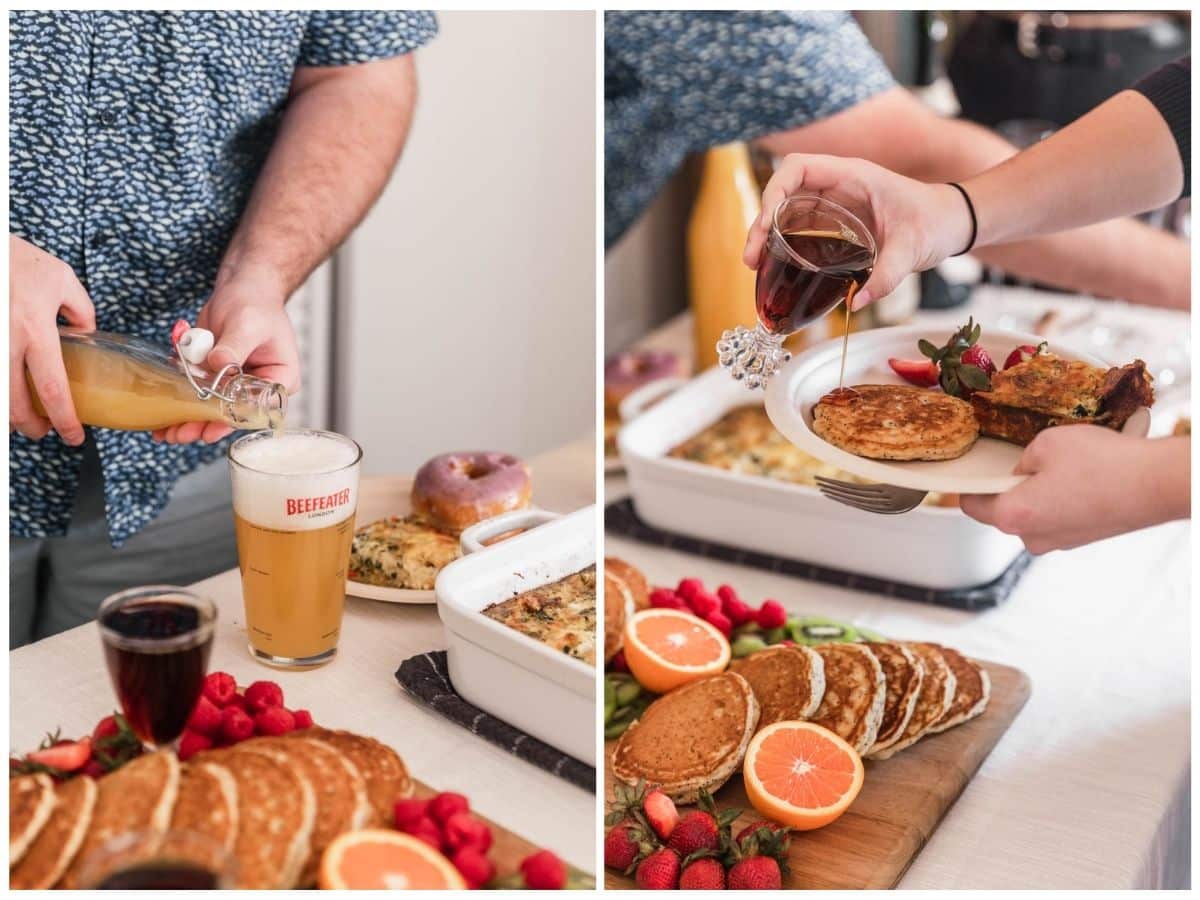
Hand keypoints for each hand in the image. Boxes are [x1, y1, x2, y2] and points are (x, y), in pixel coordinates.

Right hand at [9, 235, 94, 444]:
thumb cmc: (15, 258)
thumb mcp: (61, 279)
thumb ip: (81, 310)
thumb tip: (87, 333)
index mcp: (35, 329)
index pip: (53, 389)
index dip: (64, 420)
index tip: (73, 436)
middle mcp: (5, 342)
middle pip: (15, 403)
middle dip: (30, 426)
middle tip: (42, 431)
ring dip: (7, 414)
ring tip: (21, 417)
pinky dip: (0, 391)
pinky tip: (9, 391)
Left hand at [154, 268, 300, 443]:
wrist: (243, 287)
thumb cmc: (256, 303)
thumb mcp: (248, 324)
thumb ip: (234, 347)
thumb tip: (219, 364)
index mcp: (280, 378)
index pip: (259, 408)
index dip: (233, 421)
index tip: (210, 429)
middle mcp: (259, 385)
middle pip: (232, 414)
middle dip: (204, 425)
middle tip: (180, 434)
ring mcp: (236, 382)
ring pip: (212, 408)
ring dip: (188, 419)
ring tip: (167, 431)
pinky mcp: (216, 375)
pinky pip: (199, 392)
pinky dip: (180, 400)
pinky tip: (162, 412)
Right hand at [742, 154, 972, 309]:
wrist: (951, 222)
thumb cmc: (936, 222)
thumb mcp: (913, 249)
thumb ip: (886, 276)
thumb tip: (856, 304)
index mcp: (852, 176)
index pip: (798, 168)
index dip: (774, 190)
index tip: (768, 223)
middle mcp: (837, 186)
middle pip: (783, 193)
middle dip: (761, 221)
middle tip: (751, 258)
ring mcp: (833, 204)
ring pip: (786, 211)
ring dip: (766, 235)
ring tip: (755, 265)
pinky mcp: (835, 223)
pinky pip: (799, 227)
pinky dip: (783, 244)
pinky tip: (776, 267)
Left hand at [960, 427, 1187, 553]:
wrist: (1154, 484)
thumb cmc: (1101, 464)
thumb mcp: (1046, 443)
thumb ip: (1022, 460)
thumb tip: (1022, 471)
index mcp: (1013, 516)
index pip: (971, 505)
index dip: (971, 485)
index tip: (974, 472)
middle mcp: (1032, 538)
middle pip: (1003, 511)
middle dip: (1009, 487)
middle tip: (1025, 462)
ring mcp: (1059, 542)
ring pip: (1032, 515)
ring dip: (1037, 494)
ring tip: (1061, 469)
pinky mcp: (1081, 538)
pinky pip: (1057, 517)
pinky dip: (1061, 501)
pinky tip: (1079, 480)